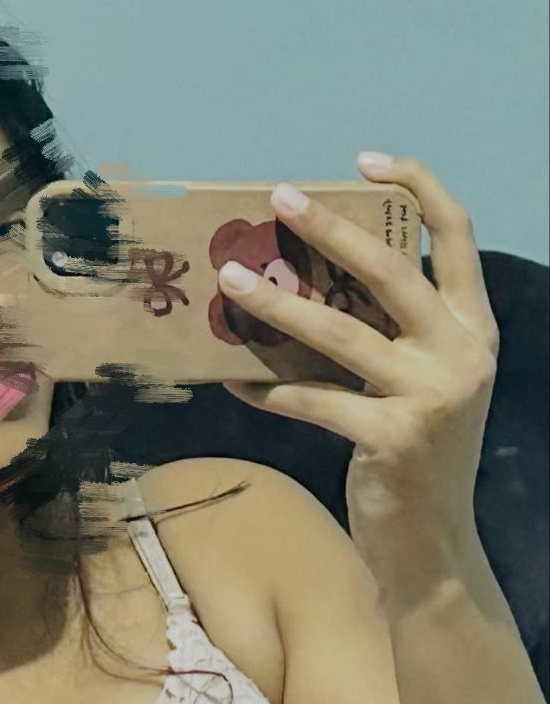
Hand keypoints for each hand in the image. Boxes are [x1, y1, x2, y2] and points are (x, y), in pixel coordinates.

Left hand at [218, 153, 499, 590]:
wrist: (432, 542)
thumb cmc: (415, 457)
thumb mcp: (423, 385)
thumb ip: (391, 336)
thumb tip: (308, 286)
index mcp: (474, 328)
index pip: (456, 234)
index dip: (416, 185)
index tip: (363, 161)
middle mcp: (462, 353)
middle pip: (392, 269)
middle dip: (331, 228)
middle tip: (278, 199)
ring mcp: (430, 396)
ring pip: (340, 332)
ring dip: (276, 305)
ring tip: (229, 282)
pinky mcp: (392, 438)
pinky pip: (314, 401)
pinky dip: (269, 390)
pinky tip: (233, 379)